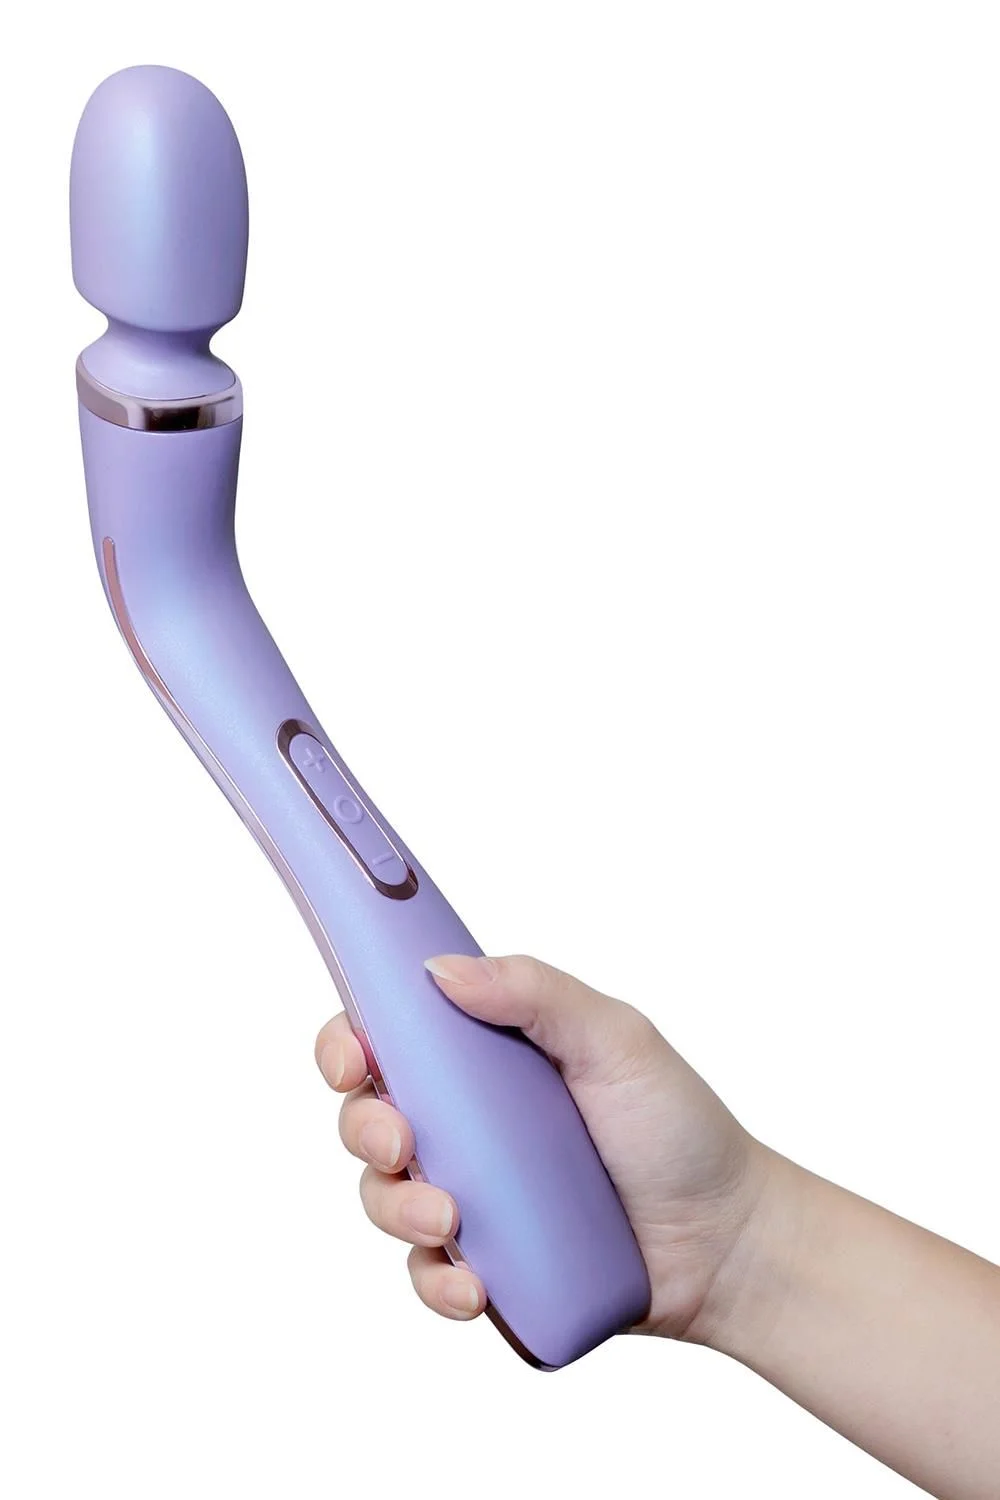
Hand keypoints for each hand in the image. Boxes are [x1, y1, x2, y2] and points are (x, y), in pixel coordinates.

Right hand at [314, 953, 769, 1337]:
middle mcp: (464, 1122)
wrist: (728, 1240)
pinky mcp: (485, 1263)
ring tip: (452, 1221)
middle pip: (366, 1118)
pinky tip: (472, 1285)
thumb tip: (441, 969)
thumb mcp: (616, 1038)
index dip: (348, 1043)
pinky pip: (428, 1274)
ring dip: (398, 1210)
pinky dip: (436, 1281)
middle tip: (404, 1143)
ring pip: (385, 1199)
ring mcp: (471, 1195)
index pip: (387, 1037)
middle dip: (365, 1130)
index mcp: (482, 1057)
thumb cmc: (676, 1128)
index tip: (354, 1058)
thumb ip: (536, 992)